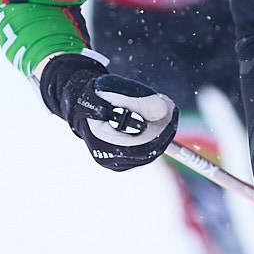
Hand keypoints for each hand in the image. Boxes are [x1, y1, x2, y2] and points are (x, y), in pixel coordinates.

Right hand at [38, 54, 177, 171]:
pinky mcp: (125, 162)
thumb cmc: (97, 95)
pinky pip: (147, 152)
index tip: (170, 107)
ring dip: (162, 131)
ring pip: (151, 152)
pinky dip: (156, 136)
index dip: (162, 128)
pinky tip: (155, 118)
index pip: (143, 145)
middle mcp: (109, 159)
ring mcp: (117, 163)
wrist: (83, 104)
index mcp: (103, 143)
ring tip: (162, 108)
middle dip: (165, 128)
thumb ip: (137, 99)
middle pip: (150, 151)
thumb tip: (164, 109)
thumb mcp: (114, 90)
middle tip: (169, 105)